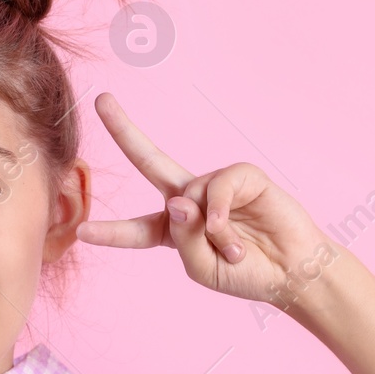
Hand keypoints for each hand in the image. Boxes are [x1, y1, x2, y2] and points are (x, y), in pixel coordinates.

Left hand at [76, 92, 335, 304]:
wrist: (293, 273)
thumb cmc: (248, 273)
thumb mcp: (203, 268)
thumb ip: (182, 238)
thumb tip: (179, 199)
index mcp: (175, 230)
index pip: (136, 230)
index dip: (111, 232)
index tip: (81, 231)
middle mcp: (191, 201)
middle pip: (150, 161)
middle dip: (125, 130)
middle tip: (101, 100)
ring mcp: (215, 186)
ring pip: (188, 195)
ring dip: (209, 231)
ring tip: (234, 249)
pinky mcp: (242, 175)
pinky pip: (216, 189)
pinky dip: (221, 215)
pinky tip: (235, 234)